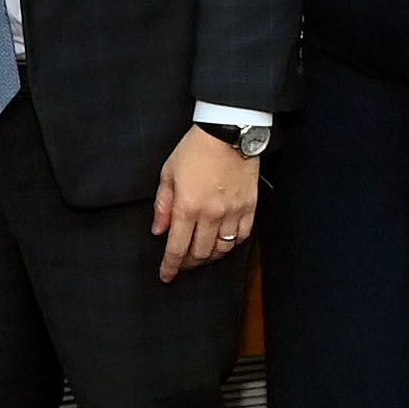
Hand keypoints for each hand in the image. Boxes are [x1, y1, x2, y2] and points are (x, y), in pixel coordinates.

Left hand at [151, 127, 258, 281]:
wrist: (228, 132)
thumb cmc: (196, 149)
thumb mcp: (168, 173)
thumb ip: (163, 205)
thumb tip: (159, 230)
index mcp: (188, 206)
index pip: (177, 248)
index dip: (170, 266)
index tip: (166, 275)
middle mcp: (211, 214)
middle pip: (200, 253)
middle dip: (188, 263)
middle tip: (182, 263)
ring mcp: (233, 212)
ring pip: (222, 249)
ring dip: (209, 256)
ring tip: (201, 254)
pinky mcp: (249, 207)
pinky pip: (242, 236)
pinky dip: (231, 244)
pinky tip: (223, 241)